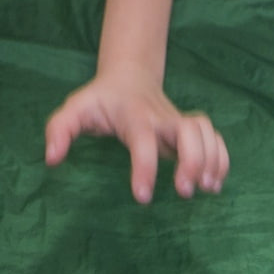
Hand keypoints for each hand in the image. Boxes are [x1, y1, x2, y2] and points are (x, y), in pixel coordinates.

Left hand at [45, 72, 229, 203]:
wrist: (129, 76)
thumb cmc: (100, 100)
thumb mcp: (75, 109)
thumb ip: (59, 130)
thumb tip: (51, 159)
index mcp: (133, 115)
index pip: (142, 139)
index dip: (144, 167)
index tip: (142, 197)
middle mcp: (161, 117)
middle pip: (188, 129)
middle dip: (192, 159)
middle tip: (185, 191)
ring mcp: (178, 121)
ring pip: (206, 131)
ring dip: (212, 159)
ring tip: (207, 188)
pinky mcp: (190, 128)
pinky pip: (216, 138)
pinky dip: (222, 158)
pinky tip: (216, 182)